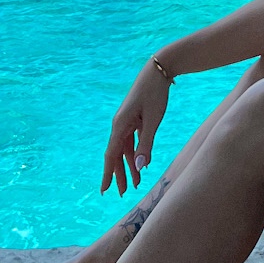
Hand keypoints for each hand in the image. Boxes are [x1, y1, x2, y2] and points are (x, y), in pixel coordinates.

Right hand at [100, 60, 171, 196]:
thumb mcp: (152, 120)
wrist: (158, 70)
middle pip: (116, 154)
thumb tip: (139, 166)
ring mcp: (126, 121)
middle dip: (120, 174)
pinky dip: (135, 153)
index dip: (108, 174)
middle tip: (123, 192)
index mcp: (120, 125)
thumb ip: (145, 144)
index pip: (111, 155)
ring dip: (129, 165)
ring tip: (135, 183)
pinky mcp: (134, 118)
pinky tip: (141, 163)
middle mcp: (119, 124)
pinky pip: (132, 140)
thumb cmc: (155, 94)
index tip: (105, 190)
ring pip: (125, 148)